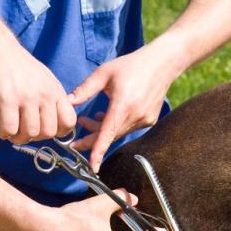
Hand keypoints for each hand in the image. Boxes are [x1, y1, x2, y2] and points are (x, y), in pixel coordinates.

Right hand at [0, 32, 76, 142]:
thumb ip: (51, 99)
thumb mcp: (44, 79)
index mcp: (55, 91)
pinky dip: (3, 132)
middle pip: (49, 133)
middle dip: (35, 137)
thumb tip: (55, 124)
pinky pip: (10, 129)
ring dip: (17, 137)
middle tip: (22, 128)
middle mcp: (44, 95)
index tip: (42, 128)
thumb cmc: (18, 66)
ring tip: (8, 126)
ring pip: (30, 134)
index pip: (69, 122)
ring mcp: (26, 98)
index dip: (57, 132)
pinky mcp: (7, 100)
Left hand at [69, 45, 172, 170]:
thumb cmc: (131, 65)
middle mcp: (136, 115)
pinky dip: (116, 125)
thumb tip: (68, 102)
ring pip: (118, 132)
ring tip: (90, 117)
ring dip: (103, 130)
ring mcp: (145, 119)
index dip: (98, 150)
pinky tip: (107, 116)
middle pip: (110, 136)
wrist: (162, 63)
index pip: (107, 133)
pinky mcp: (149, 120)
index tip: (92, 166)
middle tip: (75, 142)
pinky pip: (128, 128)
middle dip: (91, 139)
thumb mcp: (104, 73)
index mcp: (123, 104)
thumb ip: (85, 89)